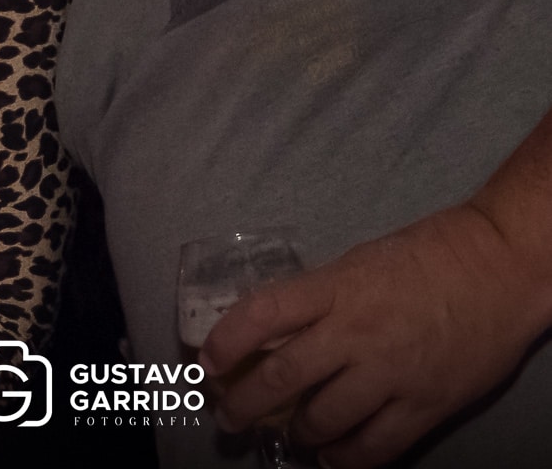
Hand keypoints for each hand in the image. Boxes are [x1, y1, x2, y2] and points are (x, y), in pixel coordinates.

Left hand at [203, 203, 542, 465]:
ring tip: (286, 435)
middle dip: (246, 401)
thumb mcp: (360, 264)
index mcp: (337, 287)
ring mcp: (389, 374)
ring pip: (323, 419)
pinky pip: (373, 446)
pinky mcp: (423, 406)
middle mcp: (355, 332)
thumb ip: (322, 298)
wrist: (497, 269)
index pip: (265, 313)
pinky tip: (332, 456)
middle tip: (229, 415)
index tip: (206, 361)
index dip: (228, 340)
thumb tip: (279, 330)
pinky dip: (345, 457)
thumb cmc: (428, 255)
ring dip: (297, 433)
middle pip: (284, 376)